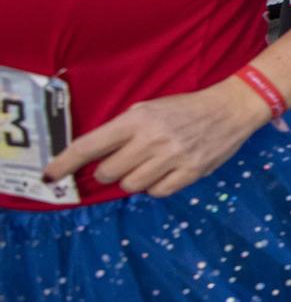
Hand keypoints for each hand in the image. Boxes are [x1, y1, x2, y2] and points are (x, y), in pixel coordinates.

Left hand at [44, 79, 269, 197]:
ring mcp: (172, 157)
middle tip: (126, 160)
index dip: (65, 162)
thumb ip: (123, 131)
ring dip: (133, 179)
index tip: (48, 175)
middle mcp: (152, 139)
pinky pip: (156, 192)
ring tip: (149, 165)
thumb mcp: (150, 109)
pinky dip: (155, 186)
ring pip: (130, 186)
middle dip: (110, 170)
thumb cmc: (185, 108)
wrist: (231, 108)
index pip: (90, 146)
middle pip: (108, 172)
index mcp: (137, 120)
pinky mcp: (191, 172)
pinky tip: (165, 172)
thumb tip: (94, 158)